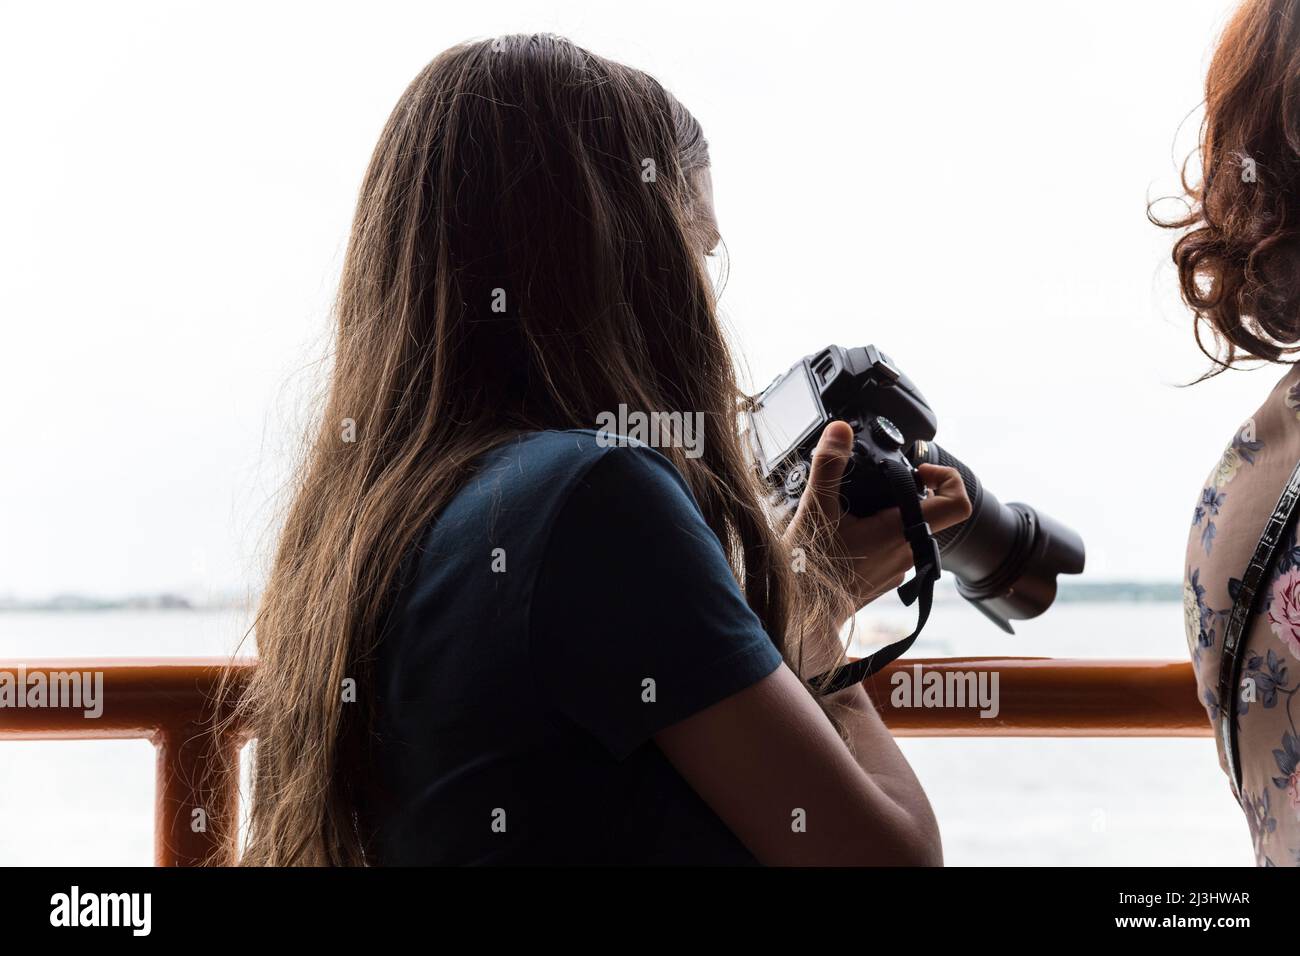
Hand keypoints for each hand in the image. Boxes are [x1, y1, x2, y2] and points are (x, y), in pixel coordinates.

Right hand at [783, 420, 972, 610]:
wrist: (801, 616)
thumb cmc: (810, 569)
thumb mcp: (816, 508)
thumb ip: (829, 465)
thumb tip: (840, 430)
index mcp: (901, 531)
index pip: (957, 503)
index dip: (947, 478)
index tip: (920, 470)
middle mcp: (907, 552)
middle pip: (925, 512)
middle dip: (902, 491)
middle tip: (874, 481)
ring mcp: (896, 569)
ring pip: (905, 530)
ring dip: (886, 514)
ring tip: (851, 508)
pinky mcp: (882, 580)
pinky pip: (890, 549)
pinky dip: (874, 535)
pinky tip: (845, 532)